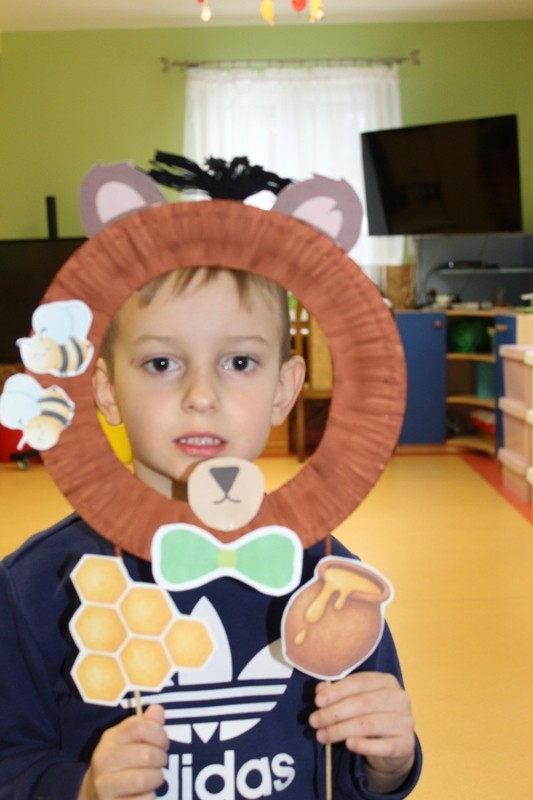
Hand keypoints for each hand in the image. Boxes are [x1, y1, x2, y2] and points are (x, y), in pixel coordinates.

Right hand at [78, 705, 168, 799]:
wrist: (97, 793)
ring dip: (157, 778)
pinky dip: (150, 797)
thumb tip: (158, 710)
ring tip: (154, 777)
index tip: (163, 743)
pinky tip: (144, 793)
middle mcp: (103, 760)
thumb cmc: (122, 761)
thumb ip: (146, 724)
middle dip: (161, 759)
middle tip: (160, 762)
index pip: (140, 726)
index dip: (160, 734)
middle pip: (146, 754)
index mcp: (111, 738)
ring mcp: (104, 785)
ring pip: (143, 779)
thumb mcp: (130, 739)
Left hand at [309, 672, 415, 793]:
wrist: (395, 744)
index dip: (337, 691)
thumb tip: (320, 690)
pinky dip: (363, 745)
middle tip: (314, 721)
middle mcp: (399, 698)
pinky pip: (382, 745)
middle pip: (362, 703)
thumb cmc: (372, 716)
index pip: (359, 682)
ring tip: (322, 736)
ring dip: (341, 730)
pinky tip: (348, 745)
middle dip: (334, 713)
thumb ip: (339, 693)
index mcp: (386, 681)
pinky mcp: (405, 744)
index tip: (318, 701)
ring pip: (368, 724)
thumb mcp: (356, 701)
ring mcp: (405, 721)